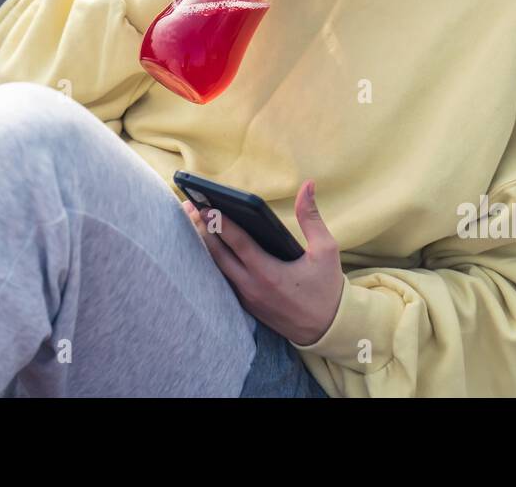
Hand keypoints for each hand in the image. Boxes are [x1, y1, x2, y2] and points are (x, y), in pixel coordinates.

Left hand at [182, 180, 345, 346]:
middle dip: (202, 229)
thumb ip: (311, 216)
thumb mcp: (326, 250)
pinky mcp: (247, 305)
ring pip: (217, 268)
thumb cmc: (327, 288)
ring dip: (205, 244)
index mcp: (268, 273)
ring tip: (192, 221)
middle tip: (188, 206)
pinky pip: (224, 279)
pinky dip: (215, 260)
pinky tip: (208, 245)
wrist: (327, 330)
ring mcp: (247, 298)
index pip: (237, 243)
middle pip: (218, 255)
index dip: (220, 223)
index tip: (204, 204)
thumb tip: (308, 185)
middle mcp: (252, 287)